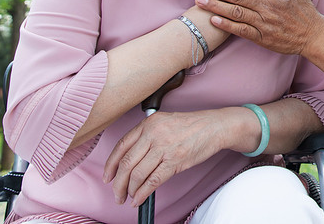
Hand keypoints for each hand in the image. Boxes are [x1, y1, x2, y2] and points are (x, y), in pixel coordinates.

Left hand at [103, 109, 227, 206]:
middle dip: (118, 184)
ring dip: (130, 191)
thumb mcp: (165, 122)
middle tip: (117, 194)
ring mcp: (164, 147)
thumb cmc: (193, 126)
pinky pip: (152, 181)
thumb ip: (148, 136)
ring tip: (130, 197)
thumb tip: (132, 160)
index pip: (121, 146)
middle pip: (126, 163)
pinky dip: (143, 194)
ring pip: (137, 174)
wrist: (215, 127)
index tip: (108, 177)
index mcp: (149, 123)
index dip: (111, 165)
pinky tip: (140, 199)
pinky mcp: (175, 160)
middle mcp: (153, 134)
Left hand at [194, 0, 323, 54]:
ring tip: (200, 1)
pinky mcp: (263, 37)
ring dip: (216, 6)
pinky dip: (227, 25)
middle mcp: (267, 6)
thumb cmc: (305, 11)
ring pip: (236, 12)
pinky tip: (214, 19)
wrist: (314, 36)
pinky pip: (242, 30)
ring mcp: (264, 22)